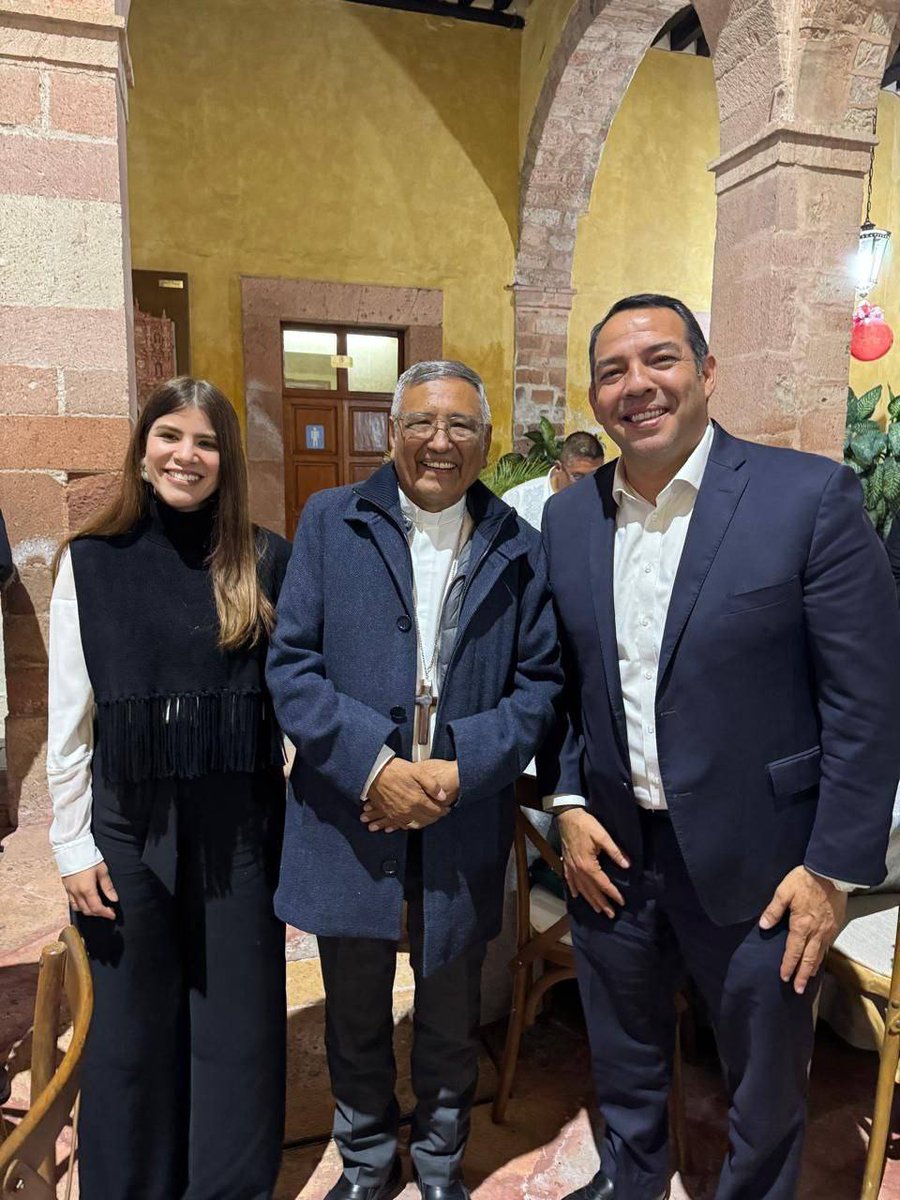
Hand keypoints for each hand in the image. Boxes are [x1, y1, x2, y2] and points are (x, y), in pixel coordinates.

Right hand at [63, 861, 117, 919]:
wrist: (71, 849)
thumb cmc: (88, 857)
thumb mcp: (102, 870)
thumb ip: (108, 886)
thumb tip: (114, 899)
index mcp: (87, 890)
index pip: (97, 908)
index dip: (105, 913)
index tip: (112, 915)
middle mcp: (77, 893)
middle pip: (87, 911)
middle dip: (98, 913)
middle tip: (108, 911)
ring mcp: (70, 891)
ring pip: (79, 909)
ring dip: (89, 911)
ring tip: (98, 908)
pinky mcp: (66, 888)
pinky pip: (72, 903)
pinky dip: (80, 906)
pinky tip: (86, 902)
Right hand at [362, 759, 453, 831]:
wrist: (373, 773)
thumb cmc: (394, 770)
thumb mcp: (417, 772)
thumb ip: (432, 785)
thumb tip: (442, 796)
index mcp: (417, 800)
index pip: (435, 812)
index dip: (444, 811)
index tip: (447, 808)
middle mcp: (408, 810)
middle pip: (426, 820)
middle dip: (435, 817)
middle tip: (440, 813)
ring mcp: (398, 814)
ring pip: (415, 824)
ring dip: (424, 822)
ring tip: (429, 818)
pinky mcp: (389, 814)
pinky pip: (402, 825)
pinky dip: (410, 825)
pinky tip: (412, 822)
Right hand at [557, 809, 629, 917]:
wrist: (567, 816)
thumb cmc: (586, 825)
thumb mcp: (603, 836)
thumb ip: (615, 852)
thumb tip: (627, 865)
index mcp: (588, 865)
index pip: (603, 884)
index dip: (613, 893)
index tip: (621, 902)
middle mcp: (578, 870)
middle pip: (591, 891)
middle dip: (602, 903)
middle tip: (611, 915)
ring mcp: (570, 868)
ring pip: (581, 889)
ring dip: (590, 900)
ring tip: (598, 909)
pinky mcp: (566, 863)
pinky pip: (569, 881)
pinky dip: (574, 889)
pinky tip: (576, 895)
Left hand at [759, 866, 846, 993]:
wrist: (831, 873)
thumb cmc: (805, 880)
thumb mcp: (784, 892)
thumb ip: (773, 910)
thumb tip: (763, 925)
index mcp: (801, 925)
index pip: (793, 951)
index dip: (788, 965)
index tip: (784, 977)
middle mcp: (816, 932)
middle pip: (808, 959)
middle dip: (802, 975)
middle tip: (799, 990)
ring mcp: (828, 930)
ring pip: (820, 954)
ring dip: (813, 968)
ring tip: (808, 978)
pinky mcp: (835, 925)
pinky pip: (828, 945)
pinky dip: (822, 956)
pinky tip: (819, 959)